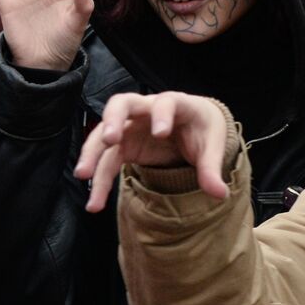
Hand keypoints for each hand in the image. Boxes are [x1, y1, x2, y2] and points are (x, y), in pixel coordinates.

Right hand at [74, 91, 229, 211]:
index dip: (162, 115)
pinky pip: (106, 158)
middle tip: (110, 141)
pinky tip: (95, 202)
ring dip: (93, 152)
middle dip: (113, 120)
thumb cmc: (202, 130)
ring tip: (84, 175)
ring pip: (105, 131)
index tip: (160, 134)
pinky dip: (99, 177)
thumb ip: (211, 169)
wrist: (193, 126)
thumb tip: (221, 194)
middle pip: (122, 104)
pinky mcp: (124, 144)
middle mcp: (147, 110)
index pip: (166, 103)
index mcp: (176, 104)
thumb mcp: (212, 147)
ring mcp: (131, 125)